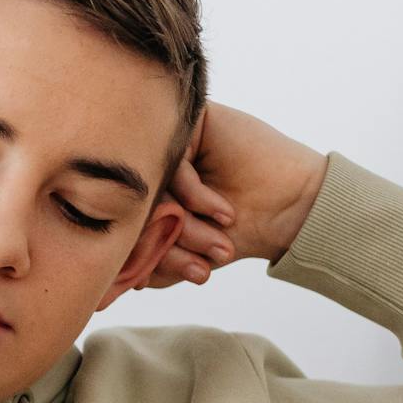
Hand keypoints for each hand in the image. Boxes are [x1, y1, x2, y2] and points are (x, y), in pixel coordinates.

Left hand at [140, 101, 331, 288]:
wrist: (293, 211)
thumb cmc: (242, 231)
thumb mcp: (187, 254)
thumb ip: (151, 261)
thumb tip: (109, 280)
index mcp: (145, 191)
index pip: (121, 221)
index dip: (140, 257)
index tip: (161, 280)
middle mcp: (152, 162)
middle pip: (134, 205)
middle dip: (167, 246)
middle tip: (198, 268)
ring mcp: (171, 141)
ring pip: (153, 187)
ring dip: (186, 226)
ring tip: (218, 245)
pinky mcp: (191, 122)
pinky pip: (174, 162)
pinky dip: (195, 196)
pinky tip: (221, 212)